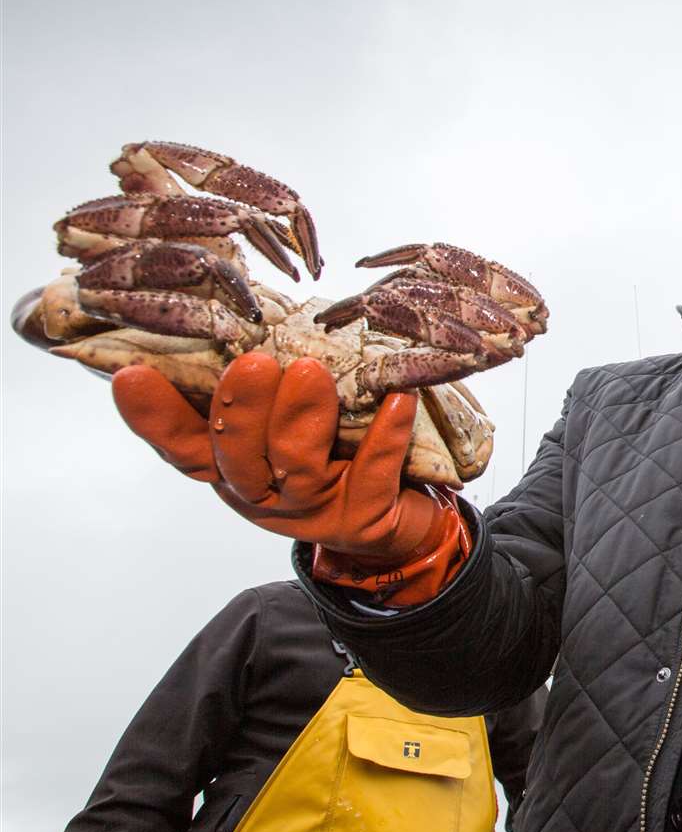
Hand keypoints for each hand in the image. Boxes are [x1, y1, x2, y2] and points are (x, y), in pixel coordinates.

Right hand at [113, 353, 468, 602]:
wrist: (400, 518)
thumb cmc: (335, 452)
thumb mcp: (288, 419)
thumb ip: (264, 385)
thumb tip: (244, 311)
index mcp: (234, 467)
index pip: (182, 444)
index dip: (154, 417)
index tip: (131, 375)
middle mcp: (263, 493)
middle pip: (238, 457)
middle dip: (241, 410)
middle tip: (252, 364)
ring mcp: (313, 511)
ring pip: (298, 468)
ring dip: (302, 419)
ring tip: (312, 372)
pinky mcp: (365, 521)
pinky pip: (374, 475)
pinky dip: (385, 437)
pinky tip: (397, 401)